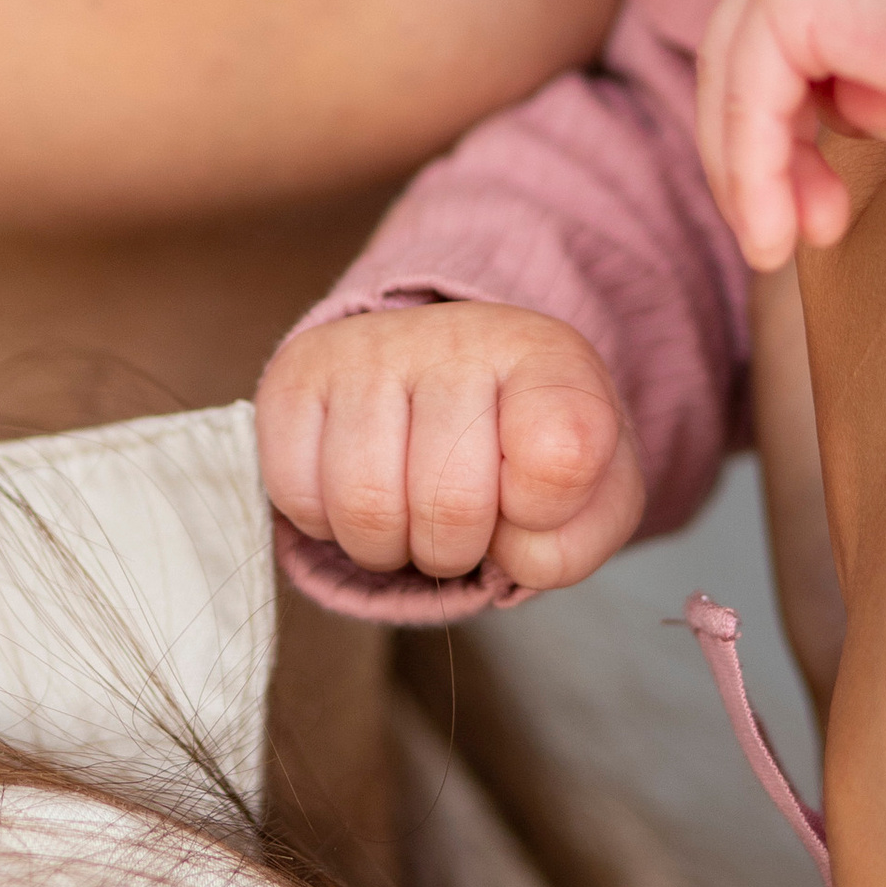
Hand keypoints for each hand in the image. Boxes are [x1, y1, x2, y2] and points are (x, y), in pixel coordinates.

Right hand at [256, 301, 644, 590]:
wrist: (450, 381)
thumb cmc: (526, 453)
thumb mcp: (590, 499)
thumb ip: (569, 545)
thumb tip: (502, 552)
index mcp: (546, 356)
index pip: (560, 456)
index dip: (544, 512)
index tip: (532, 496)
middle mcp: (454, 334)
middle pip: (449, 506)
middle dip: (455, 549)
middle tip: (460, 520)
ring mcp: (366, 347)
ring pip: (365, 509)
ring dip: (387, 545)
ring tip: (406, 509)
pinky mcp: (295, 373)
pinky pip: (296, 495)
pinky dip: (324, 524)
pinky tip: (352, 487)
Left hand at [697, 0, 885, 269]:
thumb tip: (864, 117)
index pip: (783, 43)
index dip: (787, 129)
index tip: (819, 203)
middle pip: (749, 62)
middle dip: (769, 158)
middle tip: (807, 231)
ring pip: (739, 85)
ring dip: (756, 179)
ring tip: (779, 246)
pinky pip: (748, 101)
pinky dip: (754, 176)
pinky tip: (769, 238)